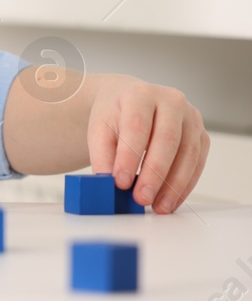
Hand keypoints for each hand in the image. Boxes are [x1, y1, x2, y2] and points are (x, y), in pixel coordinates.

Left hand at [87, 75, 209, 213]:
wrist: (129, 99)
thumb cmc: (115, 114)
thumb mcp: (99, 129)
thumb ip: (102, 156)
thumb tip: (108, 185)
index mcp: (140, 94)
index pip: (137, 126)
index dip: (129, 157)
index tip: (120, 182)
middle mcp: (171, 101)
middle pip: (166, 140)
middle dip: (154, 174)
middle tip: (141, 198)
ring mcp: (191, 117)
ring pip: (187, 154)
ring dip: (173, 185)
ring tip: (158, 206)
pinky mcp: (202, 135)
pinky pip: (197, 163)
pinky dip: (185, 185)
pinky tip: (171, 200)